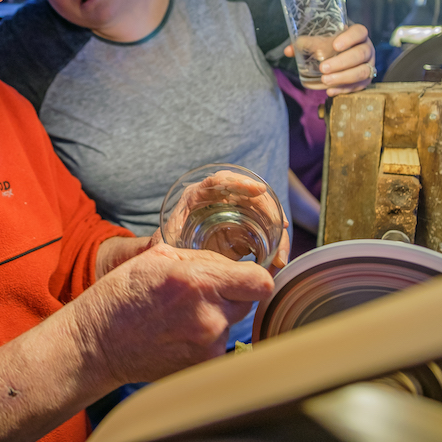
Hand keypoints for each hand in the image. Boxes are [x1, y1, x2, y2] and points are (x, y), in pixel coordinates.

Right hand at [72, 244, 275, 385]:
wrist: (98, 343)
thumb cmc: (122, 296)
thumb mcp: (157, 257)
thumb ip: (201, 258)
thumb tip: (232, 264)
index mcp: (198, 282)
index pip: (260, 282)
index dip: (254, 277)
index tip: (243, 278)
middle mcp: (209, 316)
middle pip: (248, 301)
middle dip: (230, 294)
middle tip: (199, 295)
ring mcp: (208, 345)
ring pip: (232, 323)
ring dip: (216, 316)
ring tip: (181, 317)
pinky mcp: (203, 366)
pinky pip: (219, 344)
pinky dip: (205, 338)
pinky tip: (178, 334)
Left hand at [162, 168, 288, 268]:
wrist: (170, 260)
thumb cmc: (165, 248)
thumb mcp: (161, 245)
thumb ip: (160, 246)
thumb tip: (158, 252)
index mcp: (197, 196)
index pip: (219, 181)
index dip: (240, 183)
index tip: (258, 190)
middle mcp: (219, 201)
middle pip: (250, 196)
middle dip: (269, 211)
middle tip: (282, 229)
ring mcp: (234, 215)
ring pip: (262, 215)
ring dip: (276, 232)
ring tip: (280, 256)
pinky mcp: (243, 232)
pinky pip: (263, 232)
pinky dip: (273, 245)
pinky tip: (278, 260)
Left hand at [284, 23, 374, 95]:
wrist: (344, 58)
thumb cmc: (331, 46)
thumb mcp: (320, 41)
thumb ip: (305, 44)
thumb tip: (288, 51)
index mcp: (357, 35)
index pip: (359, 32)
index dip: (349, 38)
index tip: (335, 45)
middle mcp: (366, 48)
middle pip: (361, 54)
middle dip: (342, 62)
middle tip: (323, 68)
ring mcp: (368, 65)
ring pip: (362, 71)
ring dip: (343, 78)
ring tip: (325, 80)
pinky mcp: (366, 80)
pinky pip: (359, 86)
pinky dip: (344, 89)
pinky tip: (331, 91)